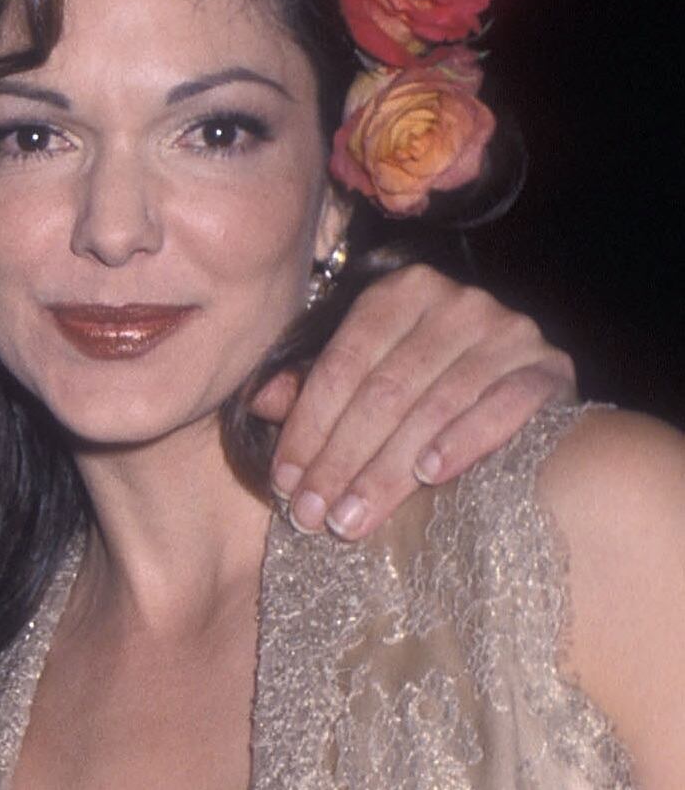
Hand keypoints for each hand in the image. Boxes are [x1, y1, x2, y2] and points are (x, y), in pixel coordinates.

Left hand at [249, 264, 572, 540]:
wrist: (525, 382)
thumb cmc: (425, 383)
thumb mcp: (363, 376)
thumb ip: (312, 386)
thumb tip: (259, 402)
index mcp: (399, 292)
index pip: (343, 364)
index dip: (308, 426)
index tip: (285, 484)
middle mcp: (455, 302)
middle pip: (384, 390)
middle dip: (341, 460)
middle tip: (313, 515)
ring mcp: (508, 330)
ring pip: (432, 407)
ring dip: (387, 470)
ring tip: (354, 517)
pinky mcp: (550, 367)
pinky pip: (501, 408)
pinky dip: (463, 442)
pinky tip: (430, 476)